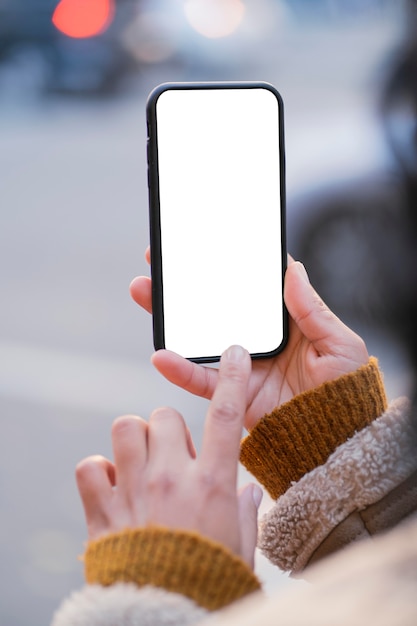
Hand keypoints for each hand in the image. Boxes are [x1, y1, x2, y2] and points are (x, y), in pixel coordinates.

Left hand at [76, 345, 261, 567]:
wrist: (162, 615)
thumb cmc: (206, 580)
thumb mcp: (241, 547)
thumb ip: (246, 512)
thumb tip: (251, 490)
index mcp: (212, 483)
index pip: (225, 415)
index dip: (231, 378)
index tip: (233, 353)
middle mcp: (172, 477)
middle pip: (164, 414)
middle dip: (167, 428)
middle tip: (171, 457)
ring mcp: (134, 489)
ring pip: (124, 428)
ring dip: (133, 440)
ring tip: (140, 464)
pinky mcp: (102, 509)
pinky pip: (90, 465)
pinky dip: (98, 471)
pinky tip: (111, 487)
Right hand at [130, 248, 368, 430]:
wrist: (338, 441)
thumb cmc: (347, 391)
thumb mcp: (338, 343)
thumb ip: (312, 308)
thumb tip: (293, 267)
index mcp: (285, 321)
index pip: (250, 287)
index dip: (227, 264)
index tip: (205, 243)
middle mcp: (257, 339)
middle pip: (215, 305)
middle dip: (185, 284)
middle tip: (158, 259)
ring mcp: (241, 365)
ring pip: (198, 336)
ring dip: (169, 315)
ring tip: (143, 290)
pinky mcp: (231, 392)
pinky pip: (201, 379)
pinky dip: (179, 369)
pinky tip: (160, 355)